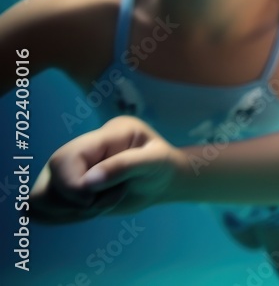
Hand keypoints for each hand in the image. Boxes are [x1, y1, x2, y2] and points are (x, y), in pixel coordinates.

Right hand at [31, 116, 180, 222]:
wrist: (163, 180)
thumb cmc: (164, 166)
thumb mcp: (155, 161)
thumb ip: (124, 167)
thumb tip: (87, 182)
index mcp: (105, 135)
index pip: (64, 158)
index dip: (72, 186)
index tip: (95, 199)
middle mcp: (80, 149)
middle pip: (48, 180)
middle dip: (76, 202)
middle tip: (104, 202)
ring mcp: (69, 168)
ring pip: (39, 197)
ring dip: (70, 211)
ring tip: (99, 205)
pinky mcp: (64, 186)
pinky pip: (42, 209)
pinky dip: (63, 217)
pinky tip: (88, 211)